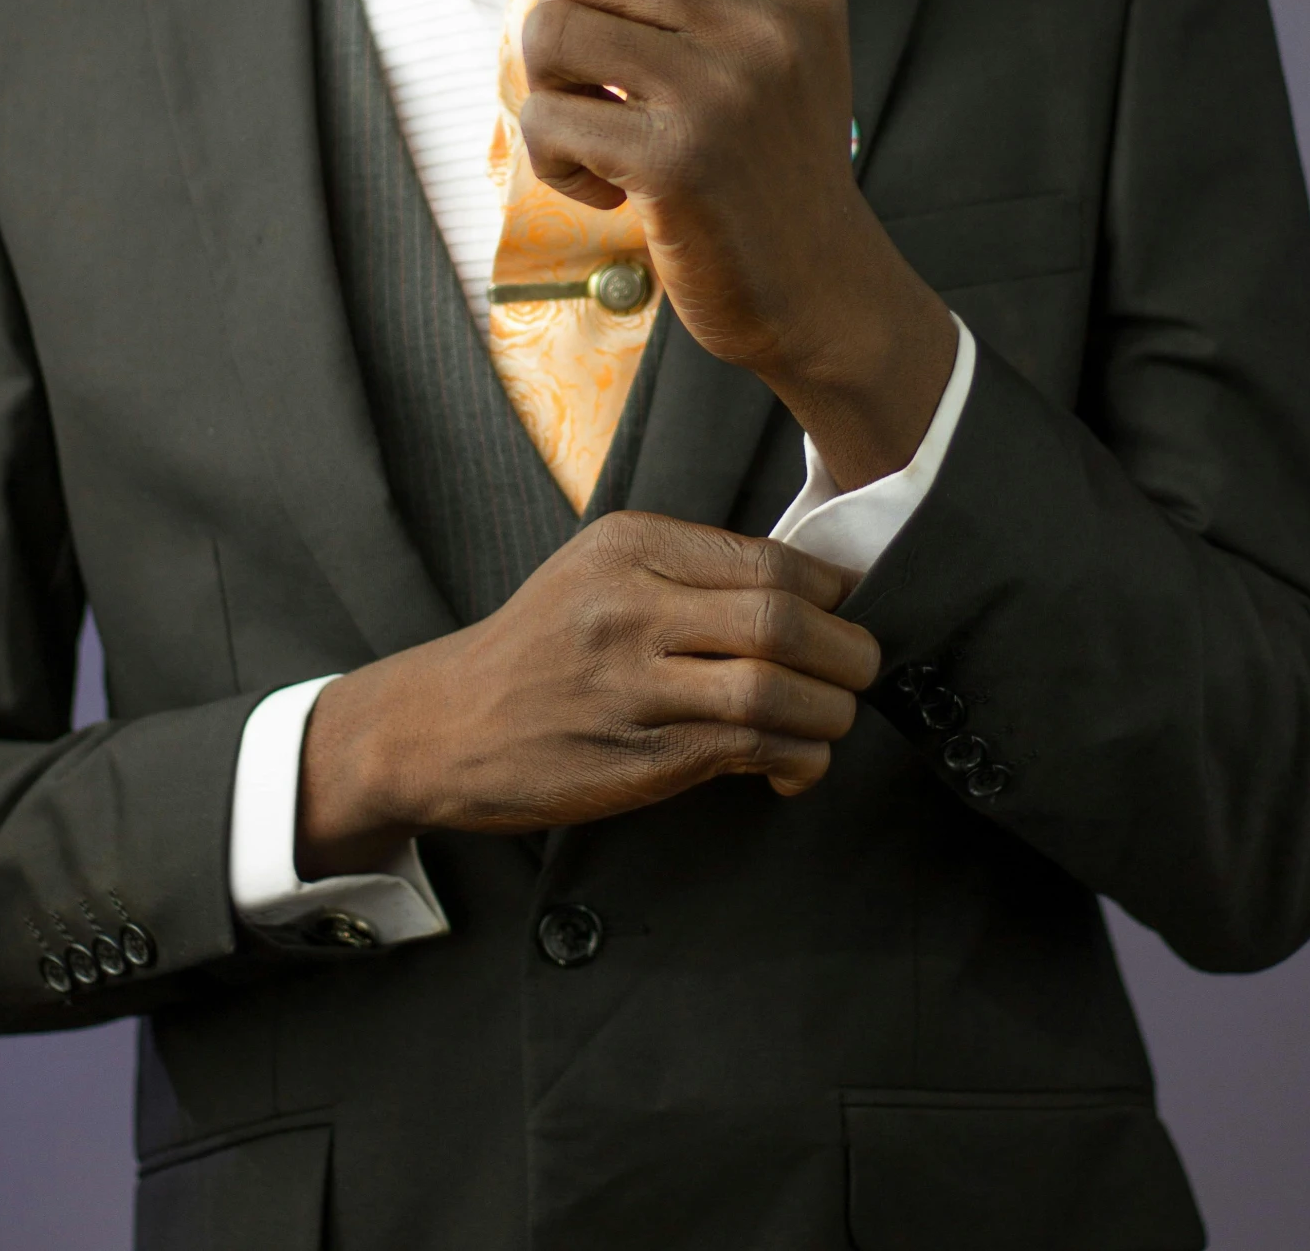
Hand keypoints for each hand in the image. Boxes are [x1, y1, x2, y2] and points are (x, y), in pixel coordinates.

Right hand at [296, 511, 877, 876]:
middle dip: (850, 652)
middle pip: (784, 621)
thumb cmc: (541, 648)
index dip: (832, 593)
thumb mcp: (601, 572)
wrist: (447, 723)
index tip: (847, 614)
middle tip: (862, 669)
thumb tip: (812, 595)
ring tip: (832, 717)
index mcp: (632, 547)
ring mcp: (632, 684)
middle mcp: (632, 606)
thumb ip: (692, 574)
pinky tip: (794, 762)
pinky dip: (798, 757)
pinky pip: (749, 750)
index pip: (770, 560)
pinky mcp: (638, 756)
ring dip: (831, 711)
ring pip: (776, 690)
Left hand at [512, 0, 955, 485]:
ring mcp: (725, 90)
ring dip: (546, 89)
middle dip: (552, 23)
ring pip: (555, 30)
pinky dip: (554, 161)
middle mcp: (770, 24)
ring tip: (590, 135)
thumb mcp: (759, 52)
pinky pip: (549, 121)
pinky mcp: (678, 161)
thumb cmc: (767, 167)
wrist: (821, 288)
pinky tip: (605, 191)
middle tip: (579, 87)